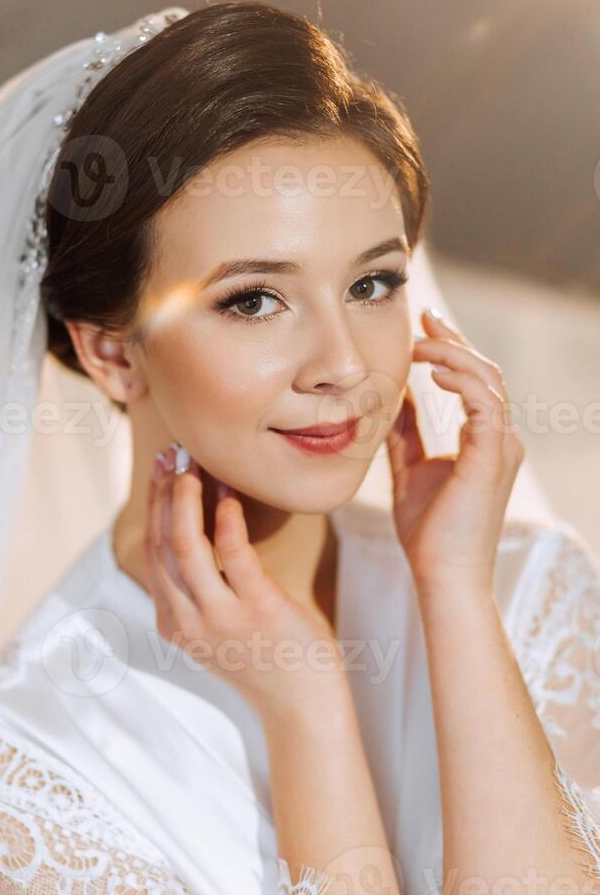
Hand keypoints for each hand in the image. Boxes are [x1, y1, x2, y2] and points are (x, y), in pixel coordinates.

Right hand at [144, 450, 345, 720]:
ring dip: (185, 498)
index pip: (151, 551)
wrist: (302, 706)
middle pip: (160, 542)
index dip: (153, 505)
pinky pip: (233, 552)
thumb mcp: (216, 629)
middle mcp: (186, 621)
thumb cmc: (267, 659)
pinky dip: (227, 518)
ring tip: (193, 463)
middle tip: (172, 453)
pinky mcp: (256, 609)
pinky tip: (230, 495)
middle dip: (163, 491)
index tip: (160, 469)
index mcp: (173, 623)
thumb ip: (198, 591)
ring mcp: (219, 618)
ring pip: (184, 544)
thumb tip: (196, 531)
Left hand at [386, 308, 524, 593]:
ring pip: (488, 382)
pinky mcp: (491, 459)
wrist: (441, 575)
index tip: (423, 329)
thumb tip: (393, 397)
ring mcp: (501, 448)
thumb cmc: (428, 532)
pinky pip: (485, 406)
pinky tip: (432, 374)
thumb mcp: (408, 468)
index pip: (474, 382)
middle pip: (485, 373)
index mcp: (485, 441)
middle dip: (454, 342)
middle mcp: (500, 440)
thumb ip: (405, 432)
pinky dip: (461, 383)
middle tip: (424, 319)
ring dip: (453, 356)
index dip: (451, 351)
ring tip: (420, 346)